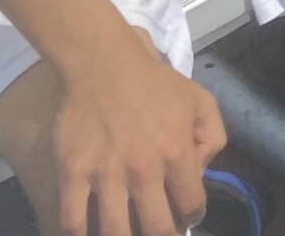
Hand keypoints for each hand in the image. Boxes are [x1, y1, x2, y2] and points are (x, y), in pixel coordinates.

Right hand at [46, 32, 225, 235]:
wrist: (105, 65)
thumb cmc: (156, 84)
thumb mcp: (201, 101)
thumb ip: (212, 138)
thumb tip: (199, 174)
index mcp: (177, 153)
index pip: (191, 205)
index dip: (191, 216)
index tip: (185, 216)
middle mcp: (144, 170)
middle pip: (156, 228)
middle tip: (157, 231)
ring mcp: (106, 175)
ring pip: (114, 232)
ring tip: (126, 234)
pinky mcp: (72, 173)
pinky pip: (71, 221)